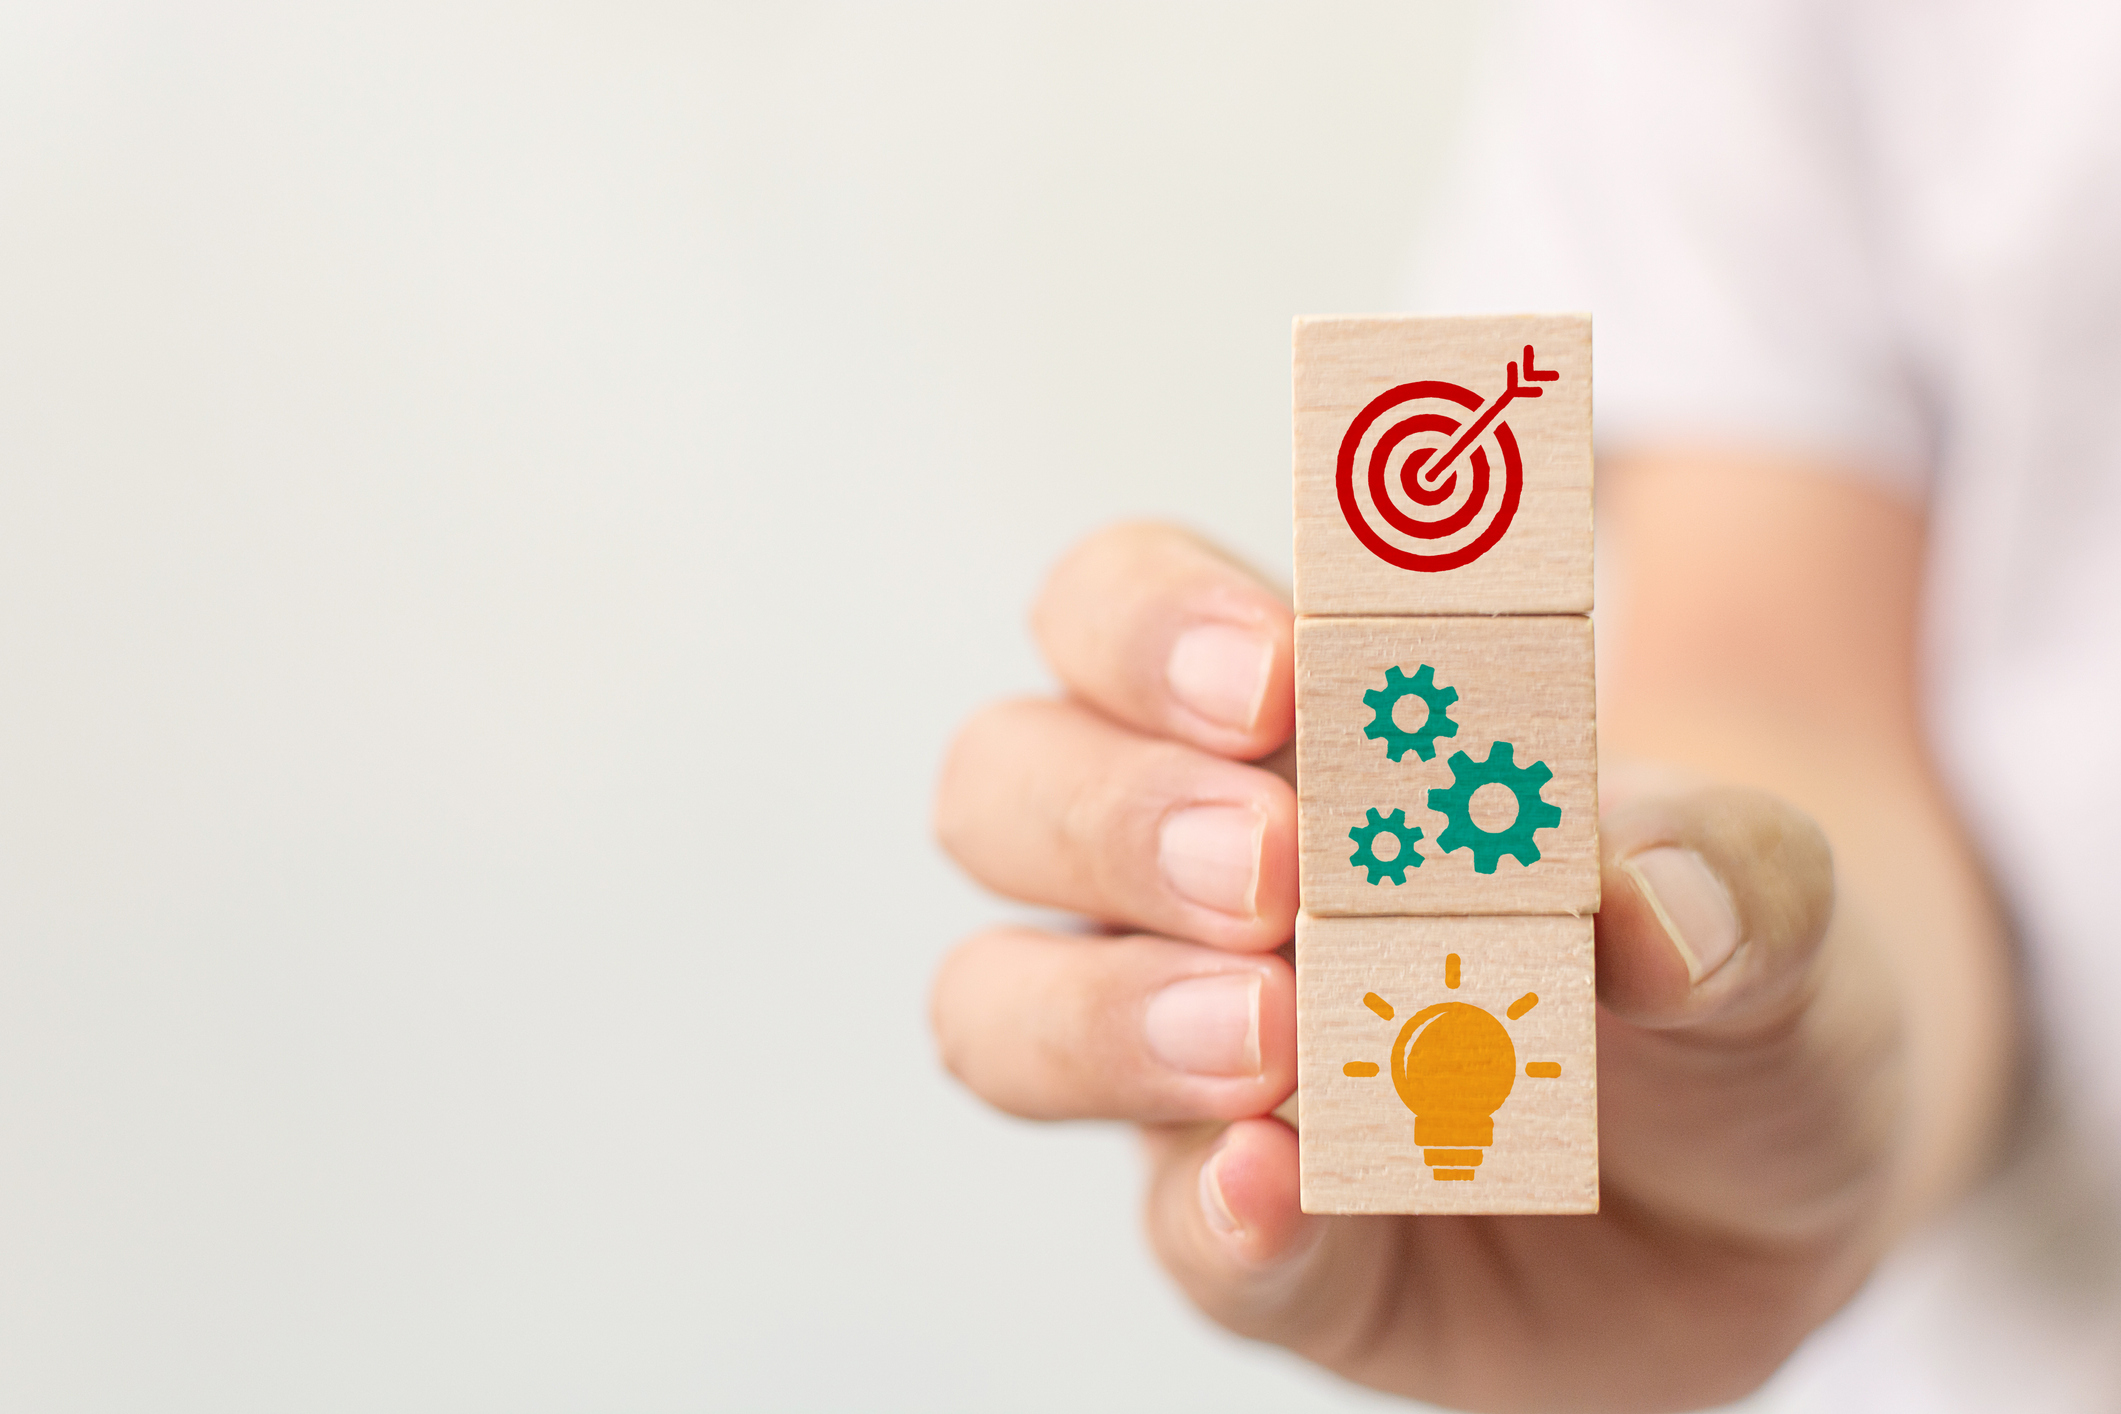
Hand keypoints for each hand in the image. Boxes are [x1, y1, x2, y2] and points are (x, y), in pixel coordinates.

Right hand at [931, 521, 1939, 1411]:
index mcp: (1279, 727)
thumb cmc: (1723, 970)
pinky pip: (1169, 1222)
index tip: (1273, 674)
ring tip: (1269, 1036)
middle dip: (1115, 814)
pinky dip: (1207, 1206)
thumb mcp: (1773, 892)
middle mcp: (1187, 881)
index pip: (1111, 612)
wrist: (1774, 1182)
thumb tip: (1633, 898)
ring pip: (1001, 1006)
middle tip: (1273, 865)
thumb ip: (1716, 873)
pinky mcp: (1254, 1242)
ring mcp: (1197, 1064)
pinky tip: (1276, 1194)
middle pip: (1004, 787)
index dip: (1147, 624)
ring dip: (1112, 1010)